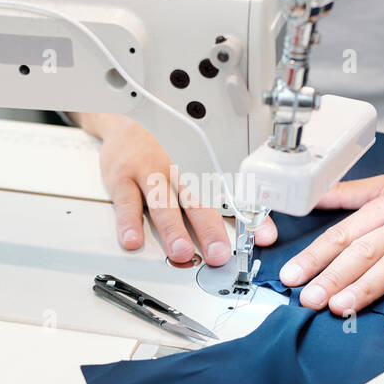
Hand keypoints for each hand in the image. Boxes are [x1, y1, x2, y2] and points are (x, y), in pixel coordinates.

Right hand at [83, 114, 276, 265]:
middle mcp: (171, 180)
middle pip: (193, 206)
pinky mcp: (121, 179)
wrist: (121, 128)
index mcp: (186, 185)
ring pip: (162, 205)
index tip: (263, 238)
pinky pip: (126, 202)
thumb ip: (189, 210)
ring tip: (180, 252)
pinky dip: (129, 223)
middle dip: (209, 231)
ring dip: (173, 230)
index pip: (218, 206)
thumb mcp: (172, 181)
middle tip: (219, 255)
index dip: (241, 222)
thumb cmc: (149, 160)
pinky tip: (132, 240)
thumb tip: (218, 235)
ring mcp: (146, 178)